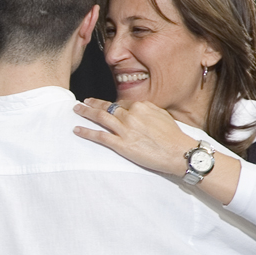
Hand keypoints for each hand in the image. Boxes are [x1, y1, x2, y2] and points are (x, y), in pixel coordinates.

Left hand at [72, 98, 193, 175]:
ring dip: (85, 113)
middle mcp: (130, 115)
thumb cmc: (173, 136)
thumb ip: (147, 110)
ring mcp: (125, 130)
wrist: (179, 152)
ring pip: (100, 117)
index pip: (120, 104)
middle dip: (92, 103)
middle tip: (82, 102)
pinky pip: (99, 136)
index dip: (110, 104)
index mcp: (141, 106)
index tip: (102, 104)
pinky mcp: (121, 144)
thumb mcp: (161, 115)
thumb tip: (137, 108)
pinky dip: (86, 132)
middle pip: (107, 107)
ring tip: (76, 110)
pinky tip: (77, 129)